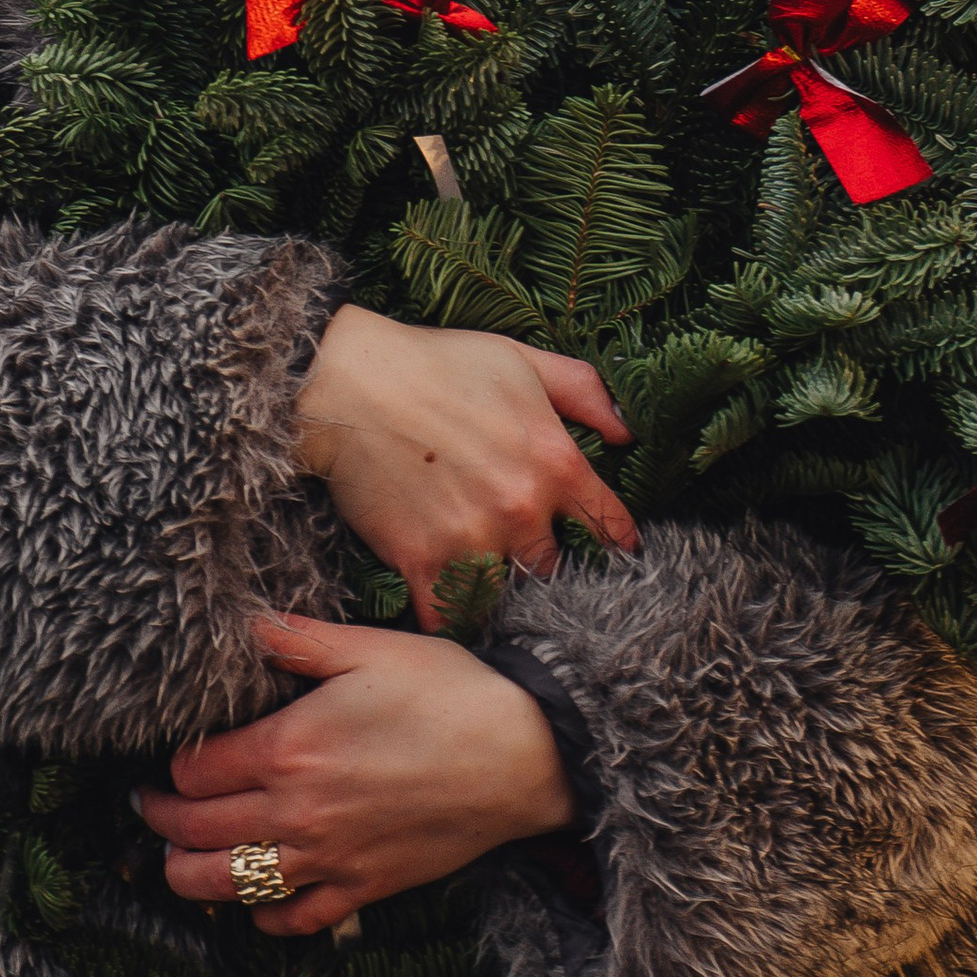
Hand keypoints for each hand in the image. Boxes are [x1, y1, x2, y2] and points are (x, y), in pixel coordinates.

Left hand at [137, 612, 575, 936]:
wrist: (525, 756)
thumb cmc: (450, 692)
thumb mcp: (369, 648)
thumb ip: (296, 638)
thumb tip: (242, 624)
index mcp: (289, 748)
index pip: (193, 772)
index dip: (169, 766)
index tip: (165, 759)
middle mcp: (297, 812)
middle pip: (195, 833)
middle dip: (160, 821)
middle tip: (147, 806)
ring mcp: (328, 858)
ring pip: (228, 888)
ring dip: (189, 876)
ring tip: (177, 859)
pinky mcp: (364, 889)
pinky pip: (294, 920)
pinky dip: (263, 917)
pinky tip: (255, 901)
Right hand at [293, 303, 637, 625]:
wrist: (348, 384)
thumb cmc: (436, 364)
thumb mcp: (522, 359)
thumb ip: (583, 392)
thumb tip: (628, 433)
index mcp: (554, 459)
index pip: (609, 523)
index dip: (614, 542)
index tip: (612, 556)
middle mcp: (521, 507)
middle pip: (555, 567)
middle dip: (546, 567)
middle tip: (533, 567)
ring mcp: (472, 539)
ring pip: (507, 594)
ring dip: (501, 593)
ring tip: (493, 589)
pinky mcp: (423, 561)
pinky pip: (450, 614)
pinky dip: (452, 616)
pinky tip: (451, 607)